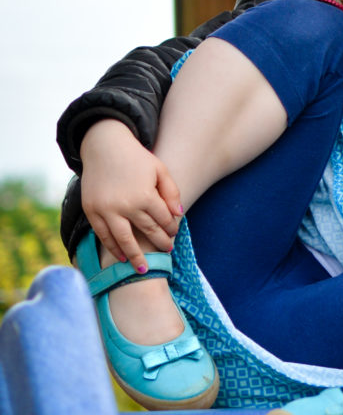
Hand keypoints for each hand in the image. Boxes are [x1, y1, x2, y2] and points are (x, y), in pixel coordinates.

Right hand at [80, 119, 183, 271]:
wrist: (104, 145)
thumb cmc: (136, 158)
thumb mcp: (159, 169)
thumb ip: (171, 192)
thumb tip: (179, 215)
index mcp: (145, 195)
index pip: (163, 220)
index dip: (171, 229)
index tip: (174, 233)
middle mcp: (125, 205)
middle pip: (146, 232)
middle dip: (159, 243)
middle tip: (166, 252)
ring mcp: (106, 209)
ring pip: (123, 240)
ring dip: (134, 256)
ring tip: (142, 269)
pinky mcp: (91, 210)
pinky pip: (103, 235)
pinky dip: (112, 248)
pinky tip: (121, 256)